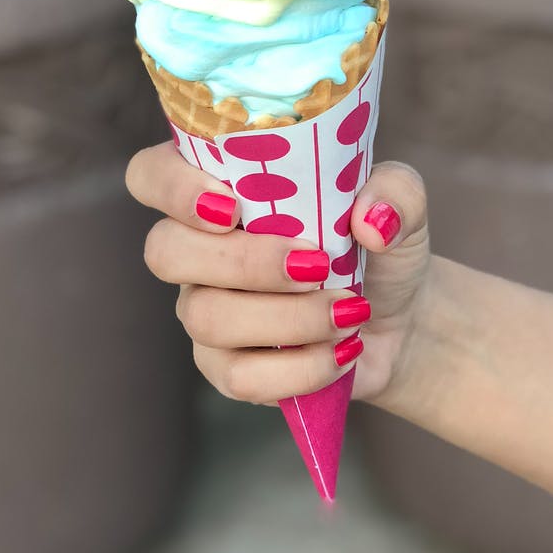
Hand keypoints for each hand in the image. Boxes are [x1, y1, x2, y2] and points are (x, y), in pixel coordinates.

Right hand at [125, 141, 431, 407]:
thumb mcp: (402, 202)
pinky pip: (236, 376)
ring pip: (206, 317)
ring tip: (349, 311)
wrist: (403, 317)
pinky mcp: (225, 367)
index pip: (150, 175)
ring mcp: (204, 308)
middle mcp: (196, 247)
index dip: (172, 189)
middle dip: (244, 261)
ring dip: (288, 318)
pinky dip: (299, 368)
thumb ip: (394, 192)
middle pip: (165, 252)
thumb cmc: (380, 242)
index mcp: (219, 187)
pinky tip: (342, 351)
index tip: (232, 206)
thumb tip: (369, 220)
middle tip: (316, 264)